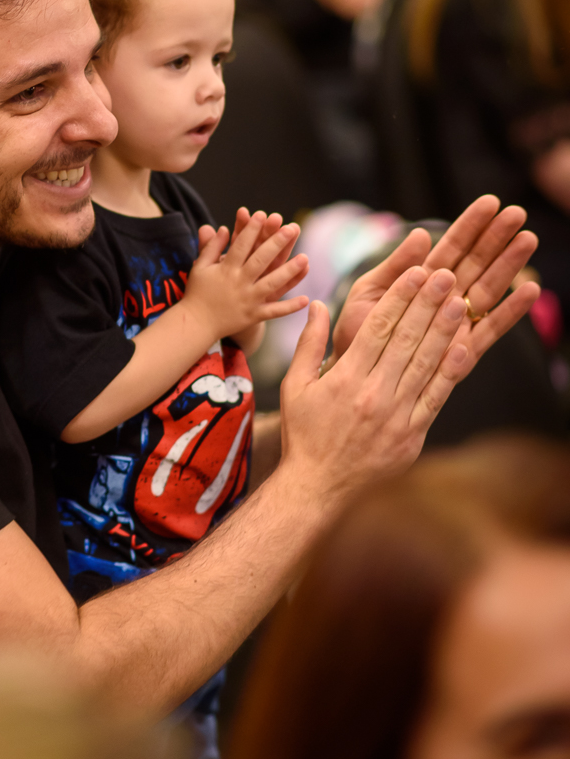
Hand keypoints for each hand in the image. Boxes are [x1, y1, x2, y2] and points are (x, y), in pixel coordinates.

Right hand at [184, 210, 308, 339]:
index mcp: (225, 269)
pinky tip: (306, 299)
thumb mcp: (200, 266)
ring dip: (289, 272)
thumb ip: (211, 247)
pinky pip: (274, 312)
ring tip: (305, 258)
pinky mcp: (253, 316)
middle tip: (291, 228)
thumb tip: (223, 228)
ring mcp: (248, 300)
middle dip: (276, 243)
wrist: (196, 324)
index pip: (241, 245)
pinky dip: (289, 307)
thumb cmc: (197, 292)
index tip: (262, 214)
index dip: (251, 229)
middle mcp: (239, 283)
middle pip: (260, 260)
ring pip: (272, 284)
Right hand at [281, 266, 467, 500]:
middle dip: (426, 303)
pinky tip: (463, 347)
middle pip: (405, 340)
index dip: (398, 297)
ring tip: (458, 301)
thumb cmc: (303, 433)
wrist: (318, 486)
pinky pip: (435, 399)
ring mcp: (396, 416)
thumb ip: (308, 343)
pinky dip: (450, 373)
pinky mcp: (412, 435)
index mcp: (344, 378)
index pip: (376, 328)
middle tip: (445, 274)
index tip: (414, 271)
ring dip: (444, 330)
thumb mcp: (295, 385)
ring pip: (424, 364)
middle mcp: (373, 394)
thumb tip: (316, 304)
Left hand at [332, 195, 539, 379]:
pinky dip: (511, 311)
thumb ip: (396, 266)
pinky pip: (491, 329)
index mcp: (422, 279)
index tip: (491, 203)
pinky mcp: (463, 351)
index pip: (451, 247)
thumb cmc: (357, 329)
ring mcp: (456, 323)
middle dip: (496, 239)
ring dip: (509, 265)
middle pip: (476, 263)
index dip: (471, 226)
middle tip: (517, 214)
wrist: (351, 370)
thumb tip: (419, 234)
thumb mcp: (370, 290)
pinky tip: (530, 290)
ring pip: (488, 289)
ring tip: (527, 240)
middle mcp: (444, 298)